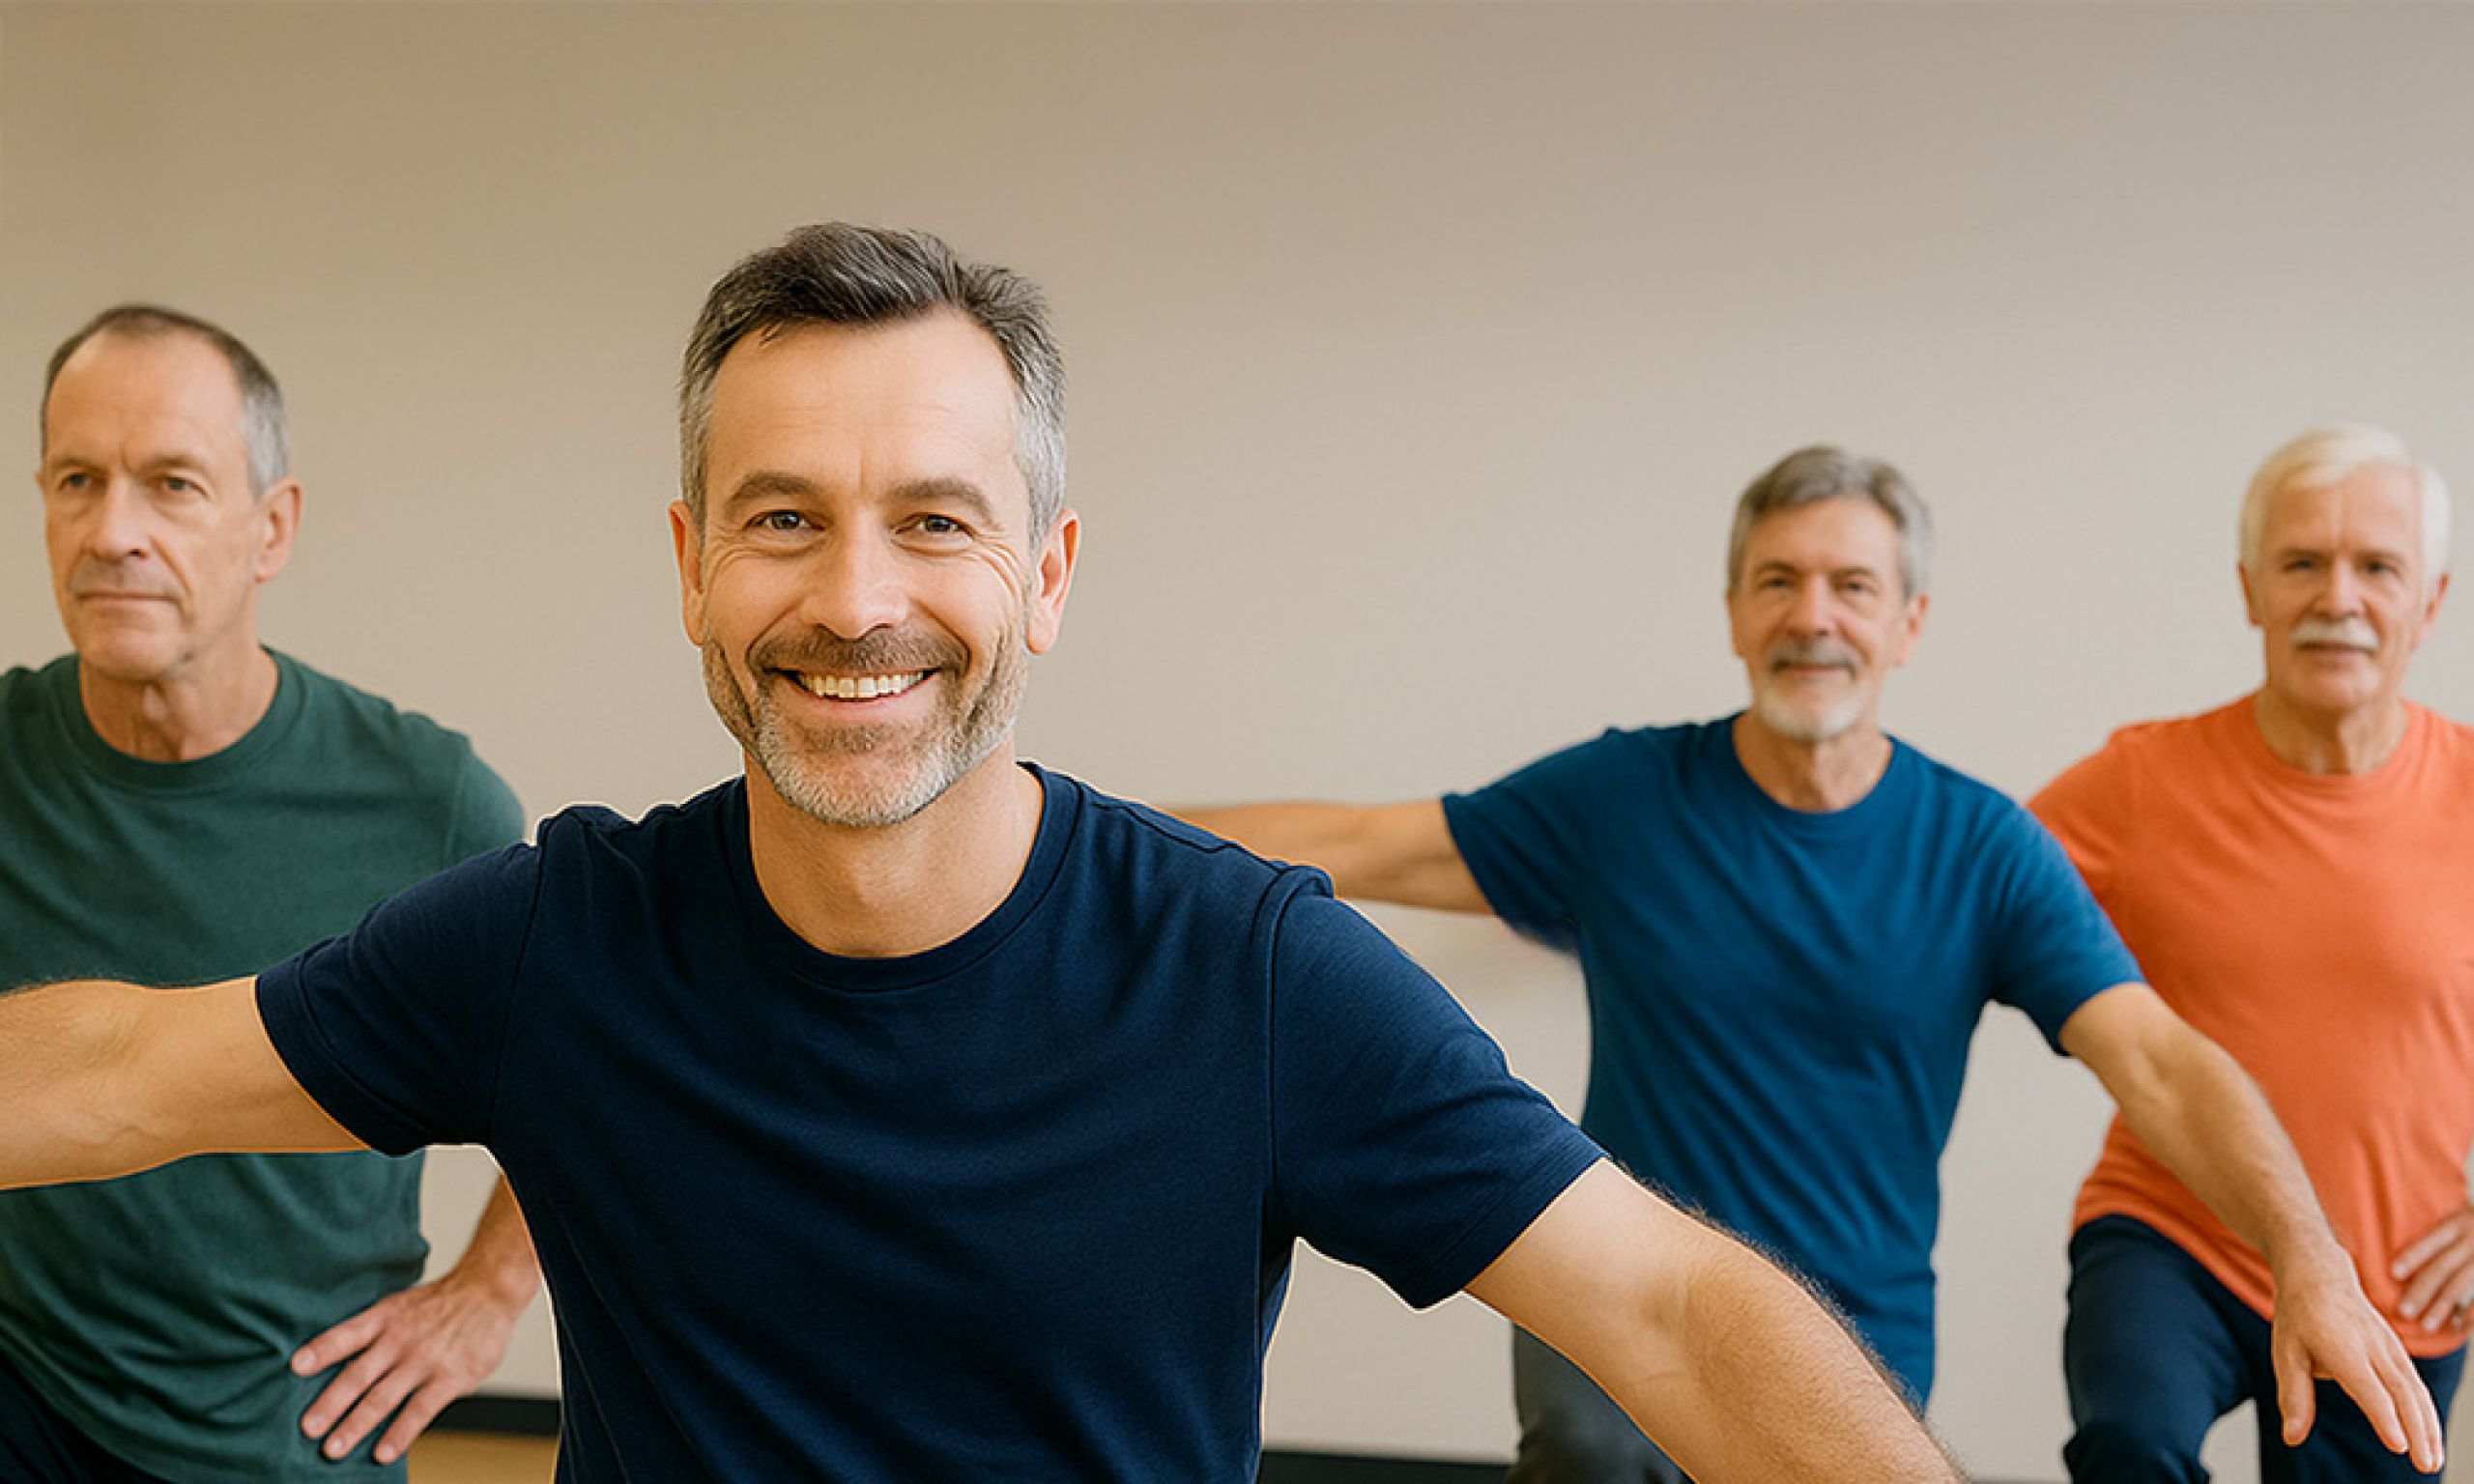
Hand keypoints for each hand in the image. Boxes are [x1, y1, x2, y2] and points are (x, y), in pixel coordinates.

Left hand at [289, 1268, 527, 1463]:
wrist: (489, 1291)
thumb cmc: (440, 1305)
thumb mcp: (401, 1306)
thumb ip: (374, 1334)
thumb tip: (335, 1364)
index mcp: (385, 1318)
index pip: (347, 1335)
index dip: (321, 1350)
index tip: (295, 1367)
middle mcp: (400, 1340)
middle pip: (358, 1374)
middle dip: (330, 1404)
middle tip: (308, 1428)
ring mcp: (424, 1361)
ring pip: (383, 1398)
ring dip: (356, 1425)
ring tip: (333, 1449)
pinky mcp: (450, 1378)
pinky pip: (420, 1411)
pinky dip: (399, 1434)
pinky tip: (383, 1453)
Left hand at [2267, 1247, 2444, 1472]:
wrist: (2320, 1275)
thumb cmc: (2299, 1317)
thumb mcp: (2285, 1353)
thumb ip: (2294, 1396)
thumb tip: (2292, 1438)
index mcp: (2342, 1346)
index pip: (2368, 1386)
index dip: (2383, 1416)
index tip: (2398, 1445)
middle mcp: (2372, 1345)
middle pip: (2400, 1392)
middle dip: (2416, 1430)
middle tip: (2426, 1466)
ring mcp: (2389, 1346)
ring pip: (2414, 1390)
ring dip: (2428, 1426)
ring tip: (2433, 1460)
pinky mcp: (2396, 1349)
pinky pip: (2415, 1384)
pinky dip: (2426, 1411)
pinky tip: (2430, 1437)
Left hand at [2394, 1204, 2473, 1335]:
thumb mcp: (2460, 1219)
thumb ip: (2438, 1233)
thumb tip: (2385, 1250)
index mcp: (2459, 1224)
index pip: (2432, 1242)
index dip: (2413, 1257)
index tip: (2393, 1273)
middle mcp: (2473, 1241)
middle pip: (2444, 1267)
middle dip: (2423, 1290)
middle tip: (2404, 1311)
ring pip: (2461, 1285)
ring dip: (2443, 1307)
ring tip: (2426, 1326)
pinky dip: (2471, 1315)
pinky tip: (2457, 1328)